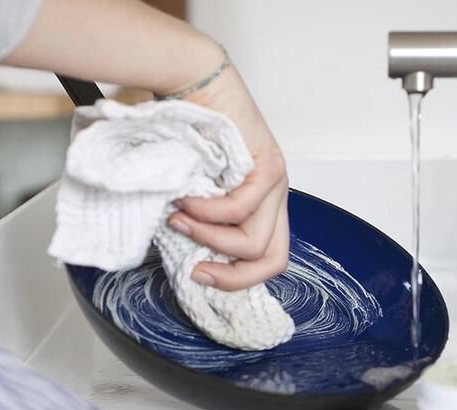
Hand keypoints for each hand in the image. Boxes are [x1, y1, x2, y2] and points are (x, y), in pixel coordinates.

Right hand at [167, 65, 288, 291]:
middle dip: (232, 276)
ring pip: (254, 241)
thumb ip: (200, 221)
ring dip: (209, 238)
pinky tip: (186, 199)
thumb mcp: (196, 189)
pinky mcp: (270, 167)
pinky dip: (207, 212)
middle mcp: (276, 198)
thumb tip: (184, 256)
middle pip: (273, 260)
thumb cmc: (189, 133)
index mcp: (263, 206)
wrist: (194, 83)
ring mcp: (277, 183)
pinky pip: (239, 210)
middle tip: (196, 269)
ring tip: (179, 219)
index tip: (199, 274)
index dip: (238, 279)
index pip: (269, 259)